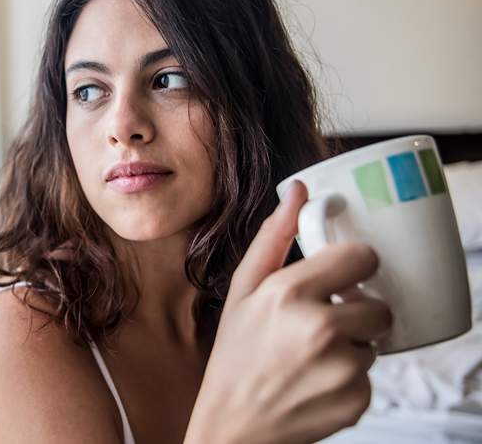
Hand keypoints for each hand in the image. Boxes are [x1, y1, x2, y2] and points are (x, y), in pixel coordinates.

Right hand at [186, 180, 393, 443]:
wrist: (233, 424)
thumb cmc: (235, 355)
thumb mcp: (243, 290)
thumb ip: (274, 238)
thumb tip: (299, 191)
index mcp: (290, 293)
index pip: (362, 257)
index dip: (354, 267)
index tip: (341, 278)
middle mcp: (320, 328)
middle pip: (378, 305)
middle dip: (356, 313)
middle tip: (321, 326)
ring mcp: (341, 368)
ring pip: (374, 343)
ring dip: (351, 348)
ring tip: (311, 358)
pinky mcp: (356, 400)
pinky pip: (371, 377)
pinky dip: (350, 380)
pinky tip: (316, 383)